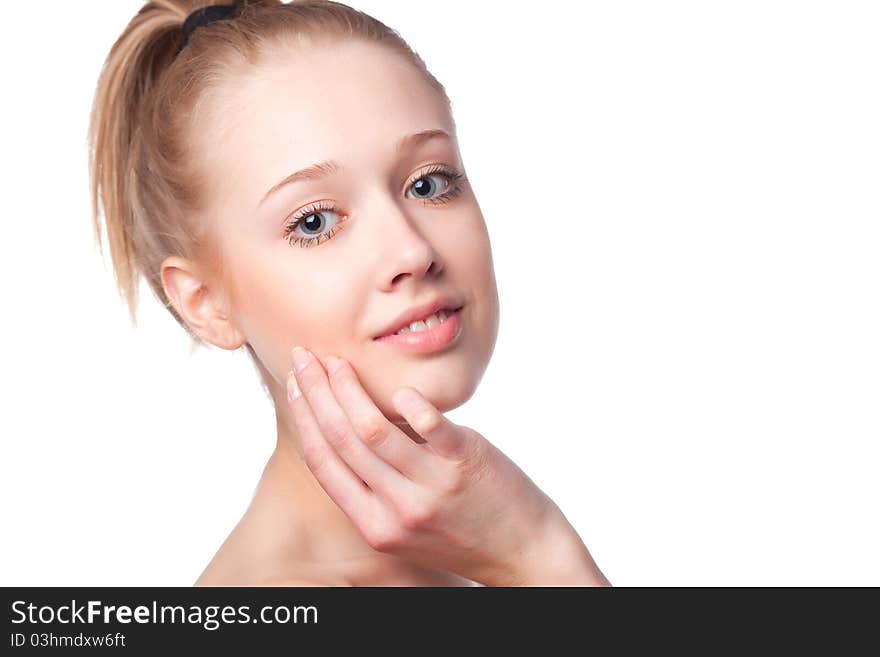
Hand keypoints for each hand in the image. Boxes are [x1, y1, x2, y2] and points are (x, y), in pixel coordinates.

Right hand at [285, 346, 607, 585]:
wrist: (522, 553)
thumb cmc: (460, 533)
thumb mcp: (405, 526)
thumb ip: (376, 490)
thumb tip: (349, 432)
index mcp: (374, 524)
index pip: (323, 463)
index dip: (303, 418)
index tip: (295, 385)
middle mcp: (397, 509)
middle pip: (341, 439)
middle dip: (315, 392)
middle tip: (303, 356)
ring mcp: (431, 486)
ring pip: (374, 430)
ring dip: (349, 389)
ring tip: (339, 361)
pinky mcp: (466, 463)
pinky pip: (433, 430)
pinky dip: (413, 406)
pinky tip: (400, 391)